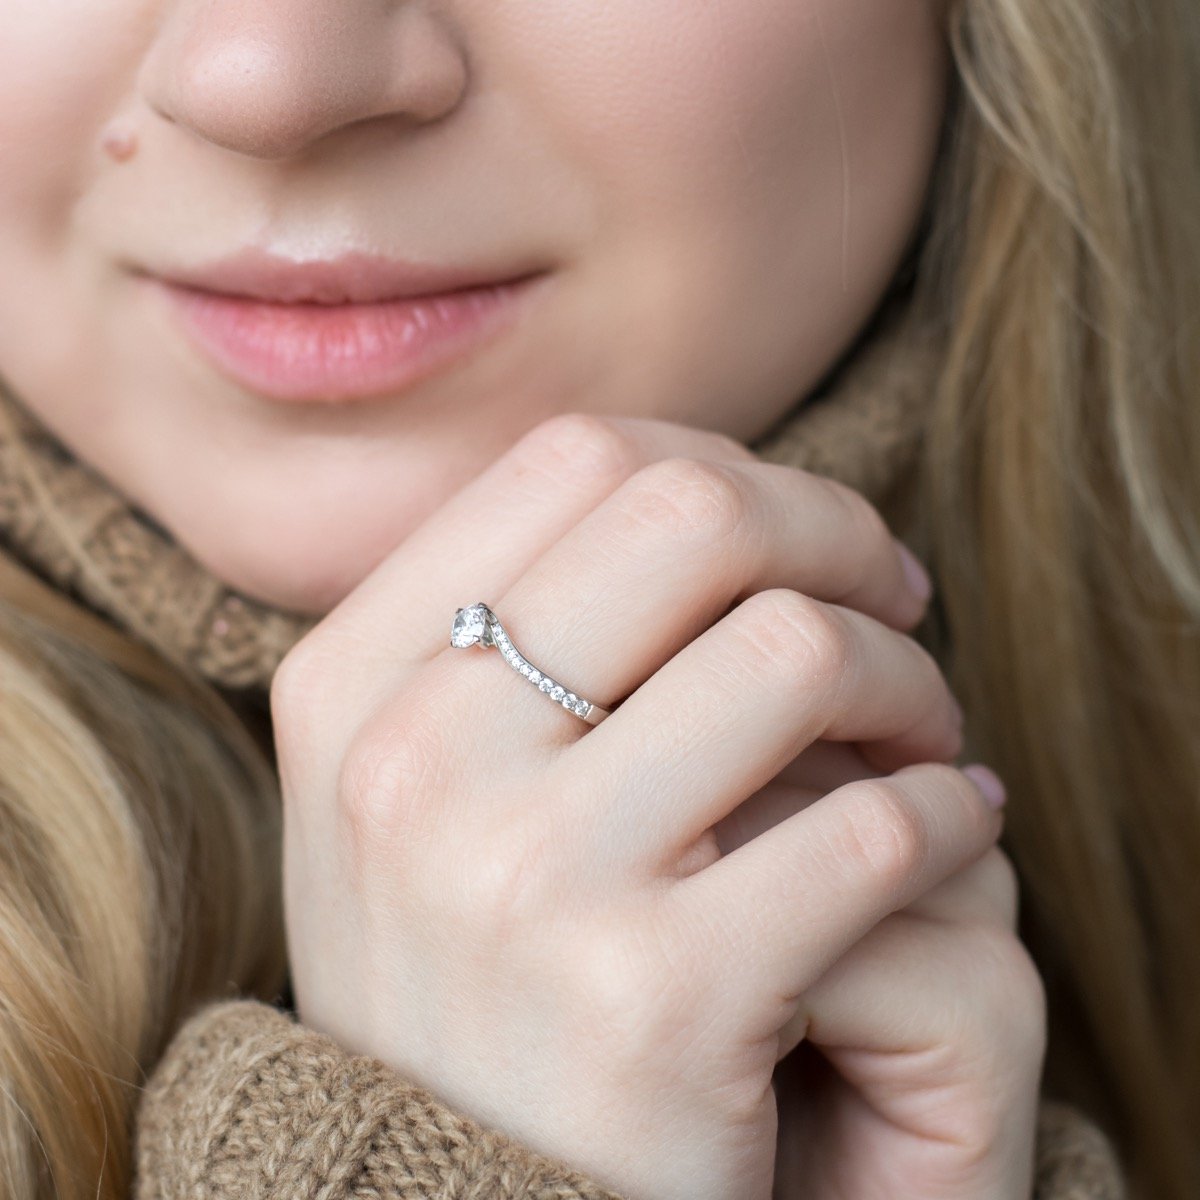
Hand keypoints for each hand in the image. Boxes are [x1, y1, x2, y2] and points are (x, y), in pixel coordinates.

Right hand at [272, 413, 997, 1199]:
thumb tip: (706, 490)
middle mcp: (413, 763)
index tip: (797, 542)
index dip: (725, 470)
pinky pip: (875, 827)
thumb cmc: (475, 974)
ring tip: (921, 731)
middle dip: (837, 535)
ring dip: (906, 675)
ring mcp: (523, 880)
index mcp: (353, 683)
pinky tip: (947, 828)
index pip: (578, 459)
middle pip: (692, 516)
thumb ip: (511, 630)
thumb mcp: (425, 789)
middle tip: (893, 601)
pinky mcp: (654, 1000)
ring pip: (798, 650)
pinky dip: (944, 810)